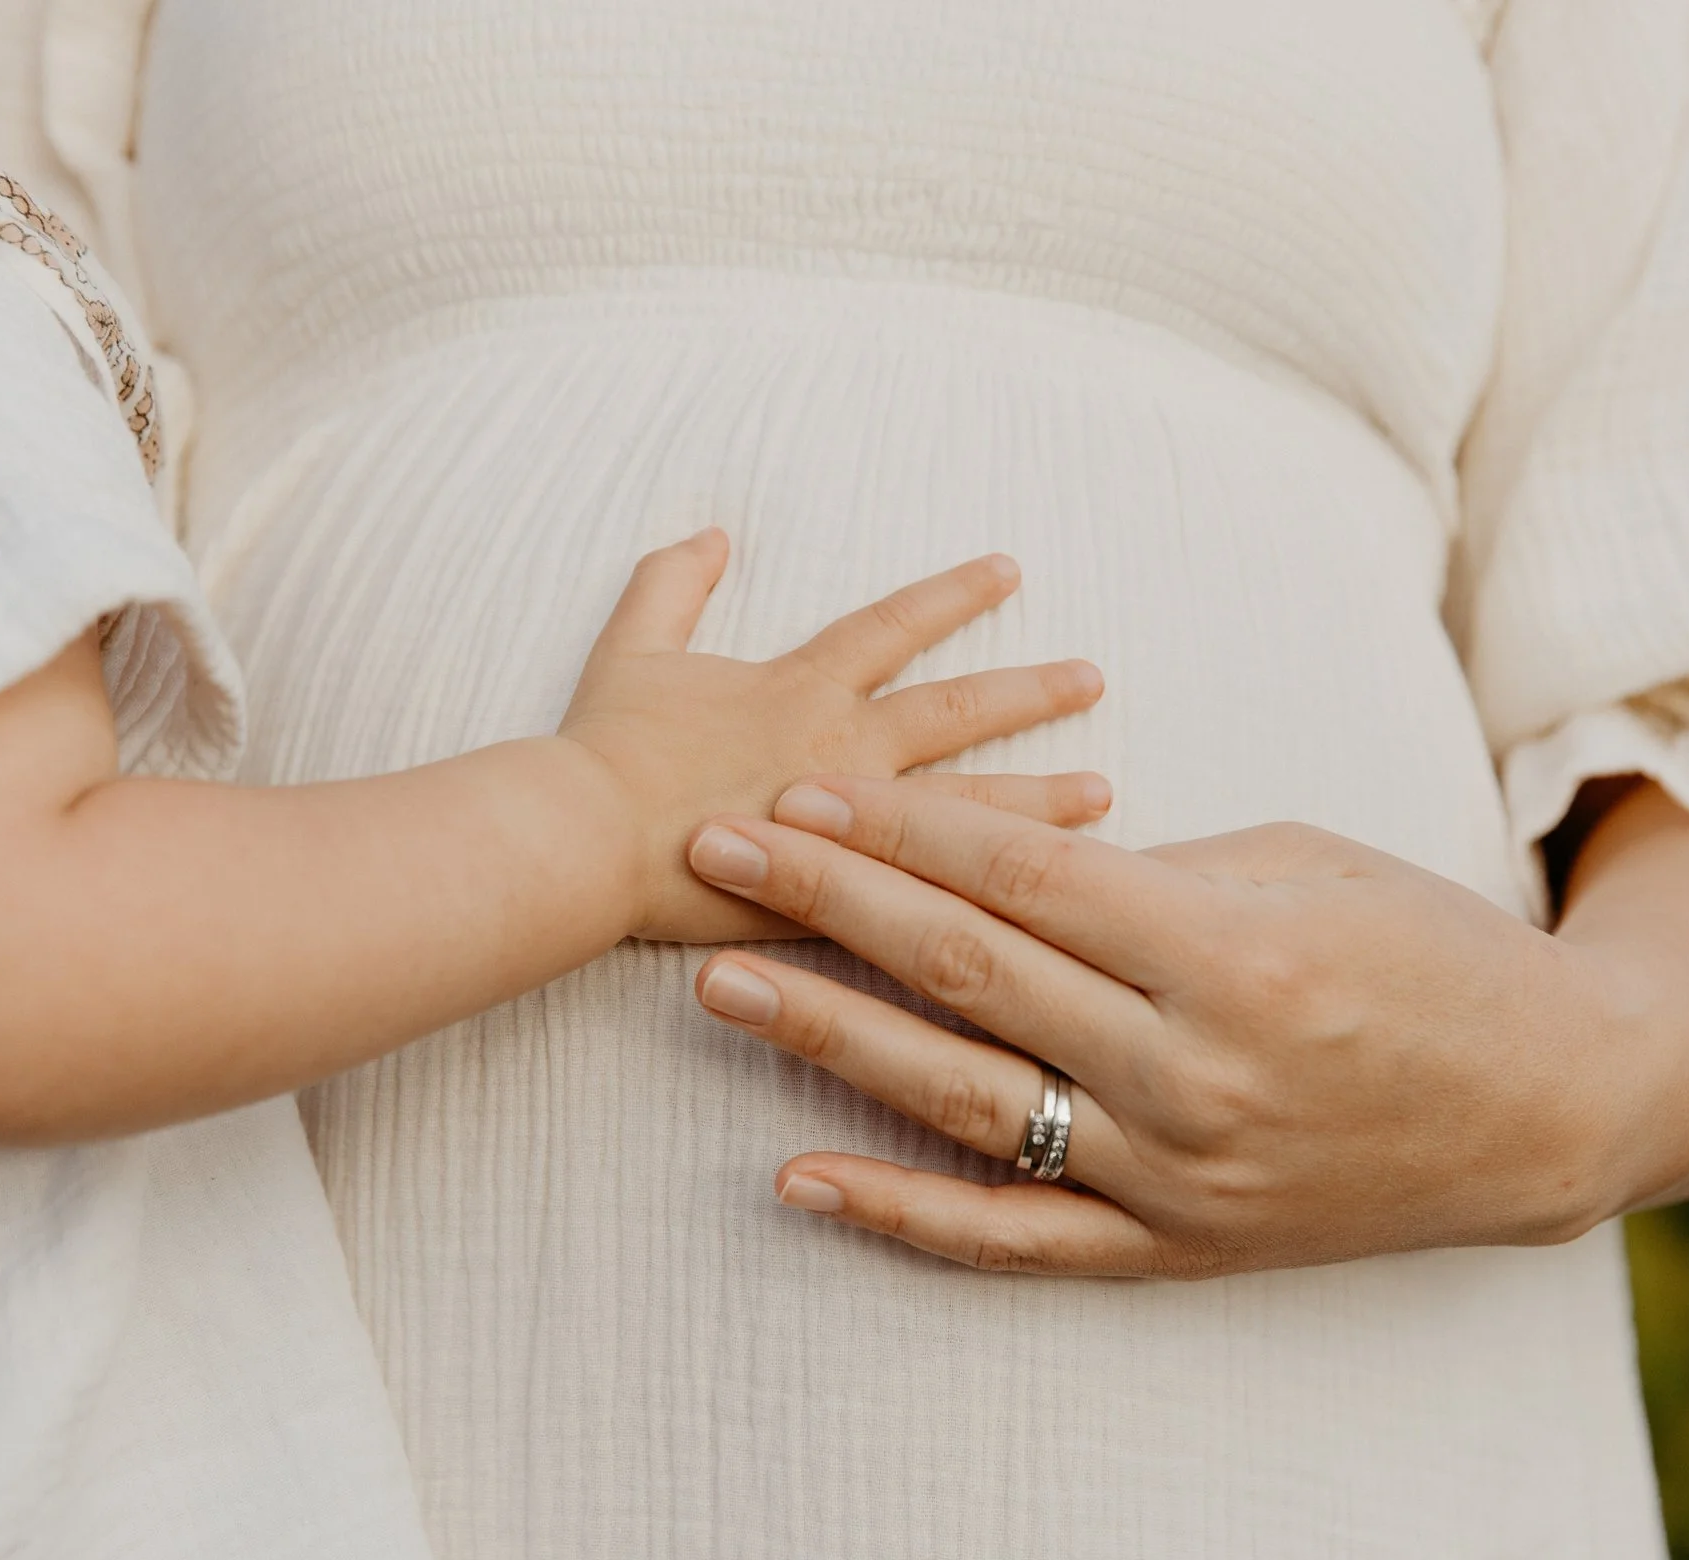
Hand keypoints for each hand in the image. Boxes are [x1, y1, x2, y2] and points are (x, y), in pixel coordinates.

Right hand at [561, 530, 1107, 942]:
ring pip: (971, 804)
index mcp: (800, 688)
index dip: (954, 595)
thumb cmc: (604, 749)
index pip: (896, 627)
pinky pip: (937, 891)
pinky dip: (993, 890)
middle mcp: (843, 747)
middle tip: (1093, 678)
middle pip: (959, 711)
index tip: (1009, 572)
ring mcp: (850, 825)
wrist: (584, 841)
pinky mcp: (841, 898)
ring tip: (1103, 790)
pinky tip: (1044, 896)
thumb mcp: (633, 646)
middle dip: (1030, 691)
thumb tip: (711, 531)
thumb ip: (673, 582)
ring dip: (1040, 798)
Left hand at [679, 776, 1688, 1276]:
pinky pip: (1016, 1238)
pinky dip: (904, 1214)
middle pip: (972, 974)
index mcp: (1235, 952)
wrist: (1549, 1104)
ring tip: (718, 986)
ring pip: (969, 1102)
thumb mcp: (1302, 868)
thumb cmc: (1426, 952)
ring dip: (831, 1041)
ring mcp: (1180, 1174)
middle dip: (827, 901)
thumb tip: (995, 860)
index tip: (794, 787)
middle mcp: (1197, 1071)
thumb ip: (1145, 873)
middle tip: (711, 847)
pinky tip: (797, 1176)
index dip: (897, 831)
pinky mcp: (1174, 1249)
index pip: (1024, 882)